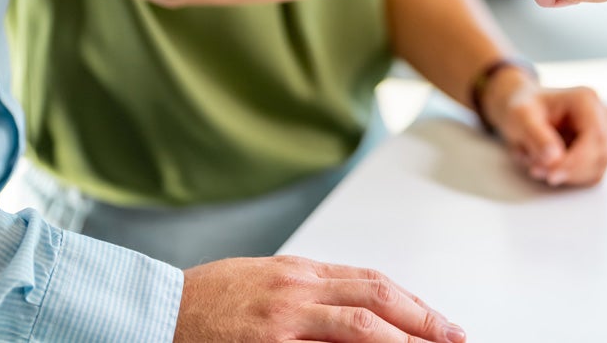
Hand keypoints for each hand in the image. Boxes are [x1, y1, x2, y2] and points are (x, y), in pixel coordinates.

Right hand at [175, 256, 463, 342]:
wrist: (152, 312)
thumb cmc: (206, 299)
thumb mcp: (266, 279)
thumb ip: (312, 292)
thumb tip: (362, 307)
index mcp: (300, 271)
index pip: (373, 284)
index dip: (413, 303)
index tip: (441, 323)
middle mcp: (296, 291)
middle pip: (376, 301)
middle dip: (422, 320)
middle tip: (454, 338)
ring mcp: (281, 322)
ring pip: (358, 328)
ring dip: (400, 341)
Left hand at [481, 71, 606, 187]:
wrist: (526, 111)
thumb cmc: (524, 109)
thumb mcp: (520, 117)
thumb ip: (537, 136)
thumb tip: (555, 159)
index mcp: (586, 100)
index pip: (595, 136)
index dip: (576, 161)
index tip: (551, 175)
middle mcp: (602, 114)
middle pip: (600, 154)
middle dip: (568, 170)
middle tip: (536, 170)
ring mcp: (605, 133)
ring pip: (597, 168)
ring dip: (568, 175)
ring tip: (538, 166)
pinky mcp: (600, 150)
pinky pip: (592, 173)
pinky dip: (571, 176)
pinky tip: (551, 167)